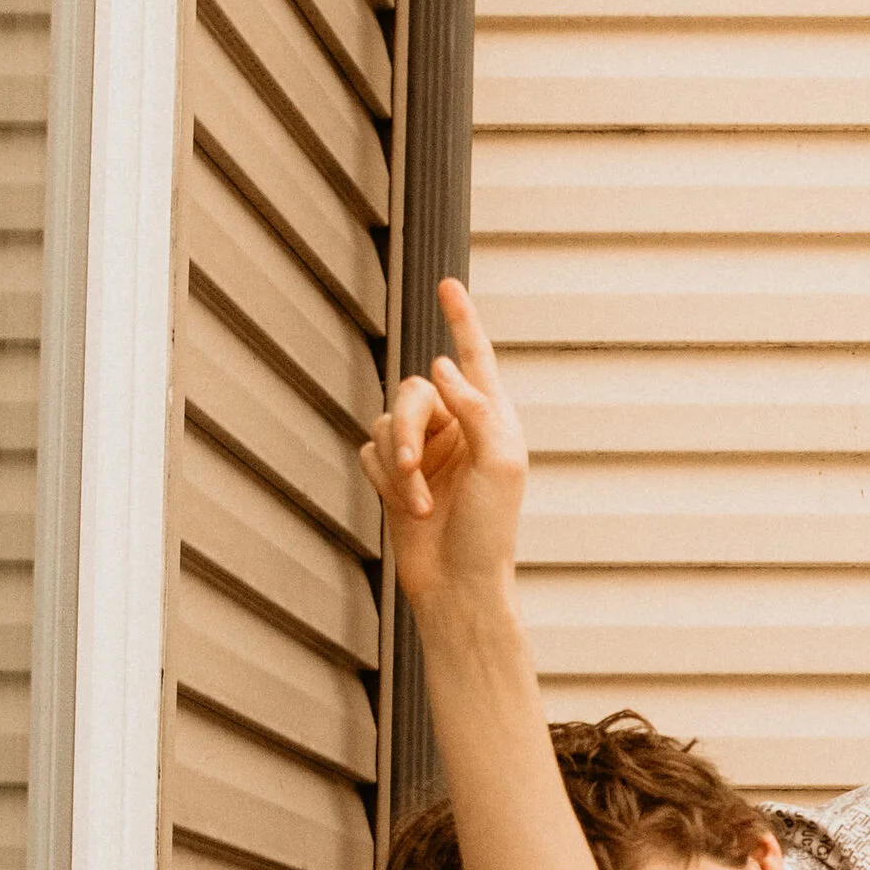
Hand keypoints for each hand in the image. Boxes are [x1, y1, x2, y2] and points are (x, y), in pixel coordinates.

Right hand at [357, 276, 527, 617]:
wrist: (459, 585)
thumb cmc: (490, 531)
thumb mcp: (500, 463)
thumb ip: (475, 407)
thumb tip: (441, 367)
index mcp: (490, 419)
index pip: (473, 358)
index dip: (461, 320)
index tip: (447, 284)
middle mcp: (455, 428)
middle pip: (413, 392)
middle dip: (408, 428)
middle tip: (413, 466)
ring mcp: (424, 452)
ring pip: (387, 423)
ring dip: (398, 464)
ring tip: (418, 504)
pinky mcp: (394, 477)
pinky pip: (370, 452)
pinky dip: (384, 480)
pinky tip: (405, 508)